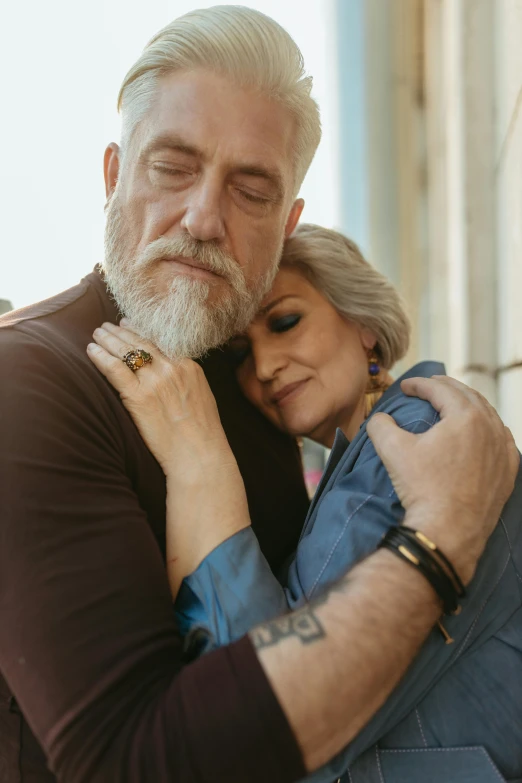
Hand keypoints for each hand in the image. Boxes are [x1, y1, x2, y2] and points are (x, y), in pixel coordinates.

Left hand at [87, 321, 234, 481]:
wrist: (199, 454)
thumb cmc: (202, 434)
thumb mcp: (201, 397)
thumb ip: (186, 381)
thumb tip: (173, 378)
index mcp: (188, 366)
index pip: (158, 341)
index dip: (139, 331)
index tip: (127, 324)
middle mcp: (171, 368)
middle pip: (140, 342)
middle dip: (121, 331)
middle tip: (107, 326)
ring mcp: (154, 381)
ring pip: (126, 351)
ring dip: (108, 339)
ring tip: (97, 334)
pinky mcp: (138, 396)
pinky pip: (114, 369)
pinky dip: (100, 357)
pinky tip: (91, 351)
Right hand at [367, 375, 518, 583]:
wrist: (447, 532)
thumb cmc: (421, 488)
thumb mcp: (393, 450)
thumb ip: (380, 425)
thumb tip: (379, 418)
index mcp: (466, 417)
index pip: (441, 390)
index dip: (419, 384)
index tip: (404, 386)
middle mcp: (490, 428)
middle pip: (469, 397)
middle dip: (446, 388)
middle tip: (429, 386)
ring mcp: (503, 451)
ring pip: (489, 416)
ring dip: (470, 405)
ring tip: (454, 405)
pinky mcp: (508, 472)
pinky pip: (502, 440)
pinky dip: (489, 429)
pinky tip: (482, 432)